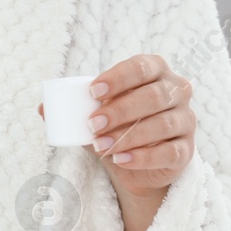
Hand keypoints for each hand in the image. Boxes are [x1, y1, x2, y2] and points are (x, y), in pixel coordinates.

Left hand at [37, 55, 195, 230]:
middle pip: (154, 95)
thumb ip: (76, 109)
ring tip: (101, 147)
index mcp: (157, 72)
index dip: (119, 78)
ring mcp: (186, 120)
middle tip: (93, 124)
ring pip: (163, 123)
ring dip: (128, 136)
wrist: (138, 163)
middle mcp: (177, 91)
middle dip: (121, 110)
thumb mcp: (99, 114)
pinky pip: (169, 152)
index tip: (93, 93)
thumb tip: (44, 108)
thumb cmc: (119, 126)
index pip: (143, 67)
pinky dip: (142, 157)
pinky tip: (120, 160)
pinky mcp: (186, 150)